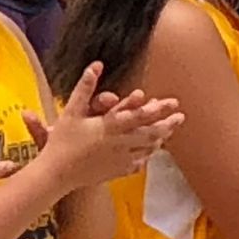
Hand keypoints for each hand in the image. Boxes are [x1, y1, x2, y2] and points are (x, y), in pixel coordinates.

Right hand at [37, 62, 183, 187]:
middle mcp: (120, 143)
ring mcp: (121, 160)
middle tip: (181, 117)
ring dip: (160, 139)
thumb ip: (85, 87)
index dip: (159, 108)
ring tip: (169, 131)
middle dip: (168, 125)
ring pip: (148, 149)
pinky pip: (138, 163)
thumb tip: (97, 64)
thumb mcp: (72, 110)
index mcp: (110, 127)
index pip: (141, 115)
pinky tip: (150, 151)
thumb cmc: (62, 141)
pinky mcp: (118, 172)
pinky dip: (146, 154)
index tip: (174, 103)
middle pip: (151, 133)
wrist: (57, 174)